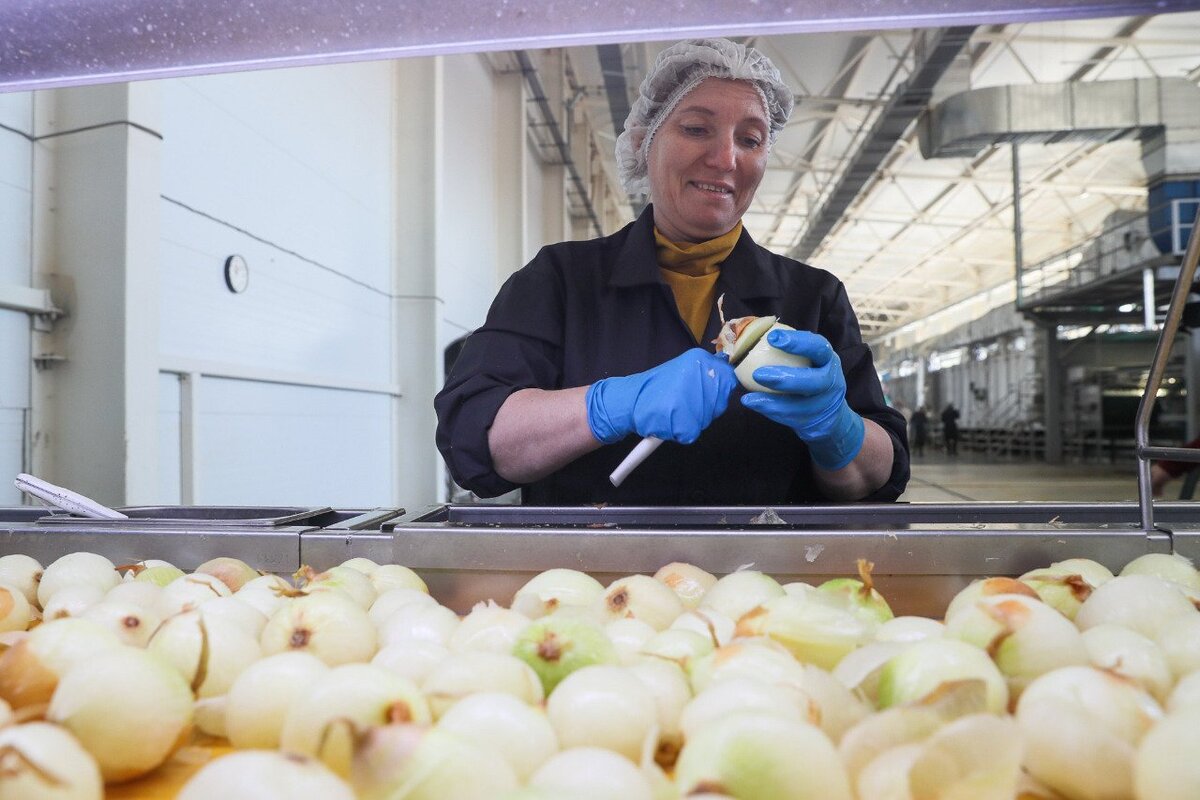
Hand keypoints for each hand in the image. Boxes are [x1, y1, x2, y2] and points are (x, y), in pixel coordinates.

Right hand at [586, 348, 737, 443]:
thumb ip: (707, 371)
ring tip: (675, 410)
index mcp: (699, 360)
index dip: (719, 390)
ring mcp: (692, 400)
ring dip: (694, 419)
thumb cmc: (656, 387)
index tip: (708, 393)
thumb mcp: (684, 368)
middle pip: (719, 402)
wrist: (629, 400)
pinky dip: (682, 431)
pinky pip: (692, 432)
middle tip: (684, 403)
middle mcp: (698, 376)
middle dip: (706, 407)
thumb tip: (729, 374)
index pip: (728, 379)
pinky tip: (669, 421)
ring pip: (707, 418)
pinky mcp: (684, 423)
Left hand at [741, 329, 864, 469]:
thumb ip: (786, 350)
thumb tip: (746, 336)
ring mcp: (824, 404)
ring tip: (749, 397)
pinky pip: (791, 418)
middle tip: (758, 374)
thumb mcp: (805, 360)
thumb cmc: (807, 375)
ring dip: (773, 402)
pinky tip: (752, 404)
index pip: (818, 347)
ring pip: (801, 406)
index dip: (798, 342)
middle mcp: (831, 380)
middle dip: (787, 378)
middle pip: (816, 381)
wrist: (827, 414)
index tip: (772, 337)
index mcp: (827, 358)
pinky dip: (771, 411)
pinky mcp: (814, 422)